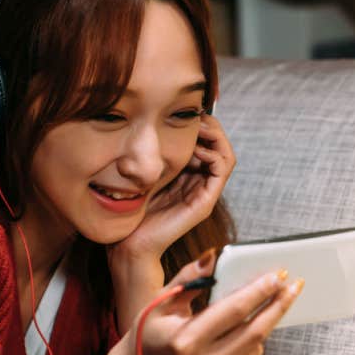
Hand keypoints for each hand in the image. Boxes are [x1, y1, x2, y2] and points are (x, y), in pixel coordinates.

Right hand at [97, 252, 303, 354]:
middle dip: (278, 306)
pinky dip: (251, 347)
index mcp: (184, 342)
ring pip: (255, 349)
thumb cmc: (149, 333)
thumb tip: (215, 255)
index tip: (278, 275)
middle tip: (294, 286)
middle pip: (254, 332)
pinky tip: (240, 337)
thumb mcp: (160, 301)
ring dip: (263, 325)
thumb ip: (189, 278)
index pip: (233, 311)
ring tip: (260, 309)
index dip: (259, 291)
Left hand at [113, 113, 235, 259]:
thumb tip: (158, 123)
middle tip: (196, 116)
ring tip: (198, 129)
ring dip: (215, 137)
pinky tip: (195, 149)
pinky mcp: (204, 203)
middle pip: (220, 146)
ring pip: (226, 156)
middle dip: (211, 127)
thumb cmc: (131, 208)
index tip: (187, 112)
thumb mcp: (144, 171)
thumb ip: (155, 153)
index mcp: (188, 175)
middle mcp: (199, 183)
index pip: (208, 143)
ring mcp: (204, 193)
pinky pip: (221, 171)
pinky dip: (213, 154)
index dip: (203, 124)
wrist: (128, 242)